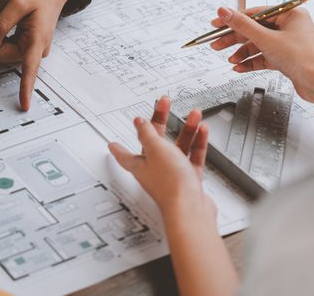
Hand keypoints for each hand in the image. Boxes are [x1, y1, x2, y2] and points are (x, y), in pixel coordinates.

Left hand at [0, 0, 78, 109]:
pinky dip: (0, 36)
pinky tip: (4, 22)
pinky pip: (6, 47)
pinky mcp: (26, 47)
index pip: (30, 69)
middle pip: (2, 55)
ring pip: (2, 52)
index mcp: (37, 40)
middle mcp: (35, 49)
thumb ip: (1, 25)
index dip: (25, 88)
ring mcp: (31, 49)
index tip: (24, 105)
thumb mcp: (17, 3)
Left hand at [108, 97, 214, 219]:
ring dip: (186, 129)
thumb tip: (139, 123)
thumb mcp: (156, 149)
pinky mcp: (189, 180)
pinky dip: (198, 143)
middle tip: (164, 105)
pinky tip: (202, 132)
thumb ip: (148, 134)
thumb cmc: (170, 184)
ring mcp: (173, 174)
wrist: (191, 208)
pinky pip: (193, 157)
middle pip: (155, 142)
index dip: (117, 148)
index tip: (111, 143)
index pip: (124, 154)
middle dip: (161, 121)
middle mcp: (155, 169)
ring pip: (178, 147)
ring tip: (193, 114)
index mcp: (140, 164)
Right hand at [210, 6, 313, 101]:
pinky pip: (262, 56)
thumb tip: (224, 11)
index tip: (217, 24)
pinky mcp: (284, 57)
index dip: (234, 19)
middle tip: (217, 44)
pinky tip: (240, 67)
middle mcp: (289, 26)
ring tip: (231, 60)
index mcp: (290, 14)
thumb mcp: (266, 39)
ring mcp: (286, 42)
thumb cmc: (303, 59)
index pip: (255, 13)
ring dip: (242, 54)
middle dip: (234, 39)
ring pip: (256, 45)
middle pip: (254, 29)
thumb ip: (242, 25)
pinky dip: (250, 62)